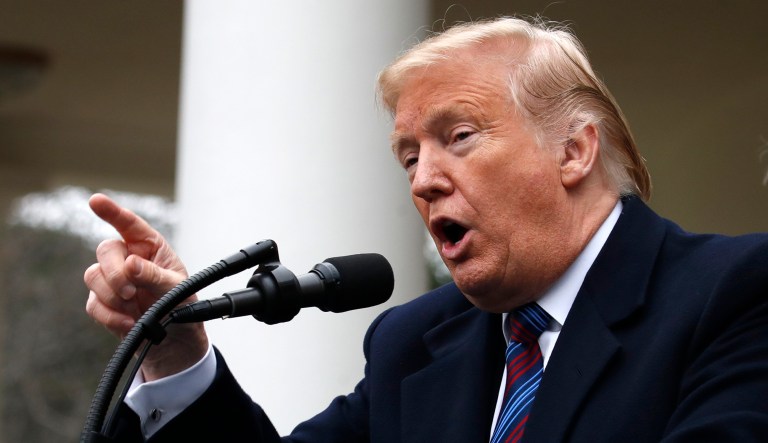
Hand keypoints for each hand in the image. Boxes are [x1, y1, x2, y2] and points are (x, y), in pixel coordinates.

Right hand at [84, 193, 207, 380]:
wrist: (175, 342)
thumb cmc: (182, 308)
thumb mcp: (177, 291)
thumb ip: (154, 276)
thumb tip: (130, 264)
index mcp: (150, 248)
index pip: (130, 224)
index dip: (112, 211)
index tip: (96, 200)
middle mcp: (128, 259)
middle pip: (105, 251)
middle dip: (115, 272)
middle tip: (131, 292)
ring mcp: (113, 281)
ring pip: (93, 276)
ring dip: (112, 296)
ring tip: (134, 308)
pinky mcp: (103, 304)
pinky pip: (93, 304)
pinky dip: (110, 316)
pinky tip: (129, 324)